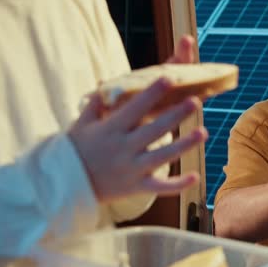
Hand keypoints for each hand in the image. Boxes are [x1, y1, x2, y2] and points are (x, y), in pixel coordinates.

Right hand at [68, 35, 207, 202]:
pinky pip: (160, 188)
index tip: (168, 79)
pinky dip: (178, 184)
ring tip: (203, 132)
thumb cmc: (74, 152)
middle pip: (155, 129)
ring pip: (163, 156)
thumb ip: (96, 105)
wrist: (64, 186)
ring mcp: (131, 169)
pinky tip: (195, 176)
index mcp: (111, 129)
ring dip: (184, 145)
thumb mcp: (81, 125)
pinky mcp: (136, 187)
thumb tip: (106, 85)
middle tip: (196, 102)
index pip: (135, 107)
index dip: (152, 93)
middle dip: (176, 115)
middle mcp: (123, 148)